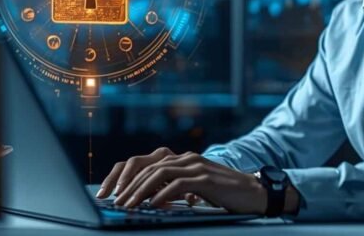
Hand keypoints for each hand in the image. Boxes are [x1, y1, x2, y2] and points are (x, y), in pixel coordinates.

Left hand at [96, 148, 268, 214]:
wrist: (254, 193)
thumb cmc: (223, 194)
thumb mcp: (194, 189)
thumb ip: (174, 188)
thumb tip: (148, 201)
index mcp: (180, 159)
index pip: (144, 162)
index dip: (124, 175)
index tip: (109, 193)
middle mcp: (185, 158)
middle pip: (147, 165)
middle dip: (127, 184)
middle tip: (113, 202)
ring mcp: (196, 166)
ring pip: (159, 173)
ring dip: (140, 190)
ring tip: (127, 205)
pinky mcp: (205, 178)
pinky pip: (178, 184)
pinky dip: (162, 195)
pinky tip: (152, 206)